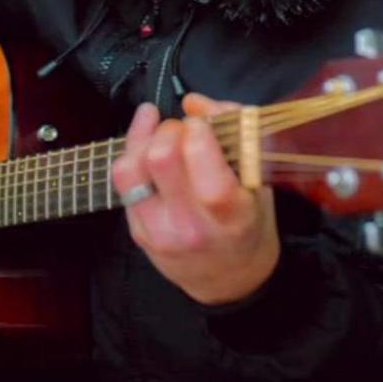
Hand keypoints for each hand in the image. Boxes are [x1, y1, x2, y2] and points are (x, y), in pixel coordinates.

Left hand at [109, 94, 279, 305]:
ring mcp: (159, 231)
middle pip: (160, 158)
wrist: (230, 280)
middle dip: (170, 129)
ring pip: (131, 169)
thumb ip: (235, 135)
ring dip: (144, 139)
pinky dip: (132, 155)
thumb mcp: (259, 183)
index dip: (197, 127)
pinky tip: (145, 141)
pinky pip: (123, 185)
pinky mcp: (137, 232)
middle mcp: (191, 223)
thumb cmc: (251, 225)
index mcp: (230, 212)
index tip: (205, 123)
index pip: (199, 156)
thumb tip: (193, 102)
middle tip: (184, 128)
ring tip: (160, 130)